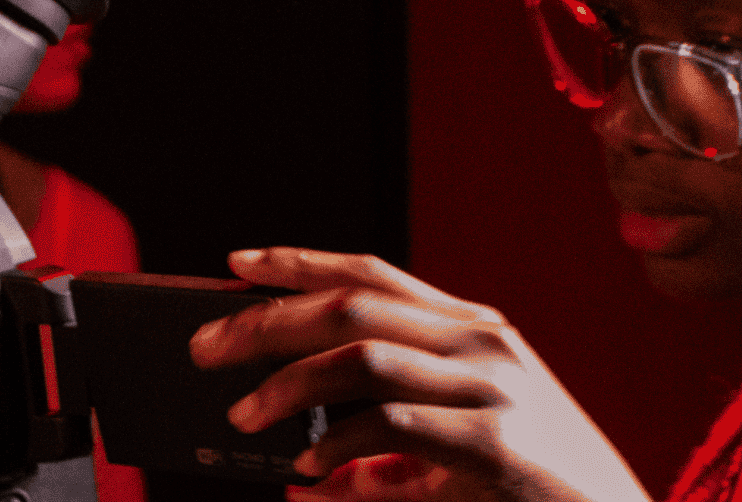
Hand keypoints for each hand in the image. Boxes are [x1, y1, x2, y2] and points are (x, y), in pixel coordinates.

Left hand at [188, 247, 652, 501]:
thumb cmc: (536, 489)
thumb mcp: (462, 449)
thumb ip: (392, 448)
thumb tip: (315, 468)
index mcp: (474, 331)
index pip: (373, 274)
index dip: (301, 262)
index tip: (237, 261)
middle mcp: (483, 343)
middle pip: (353, 304)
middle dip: (268, 319)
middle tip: (205, 347)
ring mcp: (493, 388)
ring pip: (362, 355)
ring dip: (288, 382)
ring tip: (244, 412)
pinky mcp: (494, 444)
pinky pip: (392, 427)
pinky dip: (338, 446)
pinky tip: (307, 468)